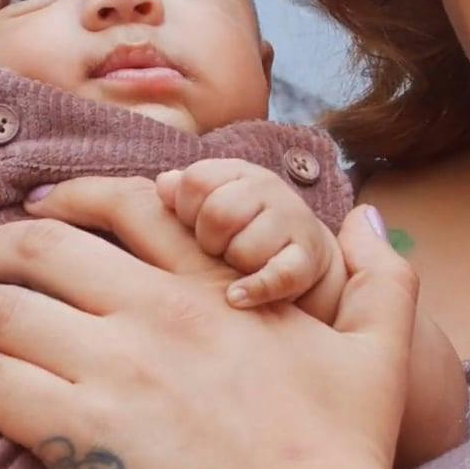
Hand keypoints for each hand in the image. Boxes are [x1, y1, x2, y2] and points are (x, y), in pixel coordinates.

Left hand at [0, 177, 412, 468]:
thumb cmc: (347, 461)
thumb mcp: (378, 356)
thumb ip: (380, 279)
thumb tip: (371, 218)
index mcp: (213, 286)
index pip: (125, 207)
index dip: (66, 202)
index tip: (36, 212)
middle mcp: (154, 314)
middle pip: (41, 249)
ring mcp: (112, 374)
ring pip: (1, 312)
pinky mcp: (79, 440)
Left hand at [156, 158, 344, 320]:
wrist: (303, 252)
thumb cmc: (243, 226)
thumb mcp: (212, 201)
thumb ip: (183, 192)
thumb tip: (163, 185)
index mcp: (238, 171)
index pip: (196, 180)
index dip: (185, 209)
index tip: (194, 225)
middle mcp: (268, 188)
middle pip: (218, 215)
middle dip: (208, 241)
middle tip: (217, 249)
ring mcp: (291, 221)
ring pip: (244, 250)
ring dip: (233, 266)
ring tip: (239, 264)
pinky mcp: (306, 259)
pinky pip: (277, 276)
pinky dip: (254, 290)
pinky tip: (236, 297)